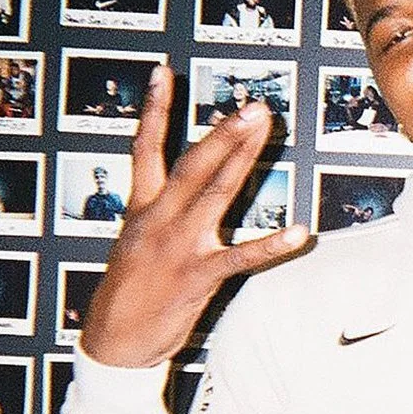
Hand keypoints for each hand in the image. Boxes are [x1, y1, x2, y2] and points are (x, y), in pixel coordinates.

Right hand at [81, 65, 309, 368]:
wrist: (111, 342)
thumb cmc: (130, 290)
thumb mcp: (136, 239)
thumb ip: (162, 206)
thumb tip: (189, 178)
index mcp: (141, 207)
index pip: (144, 147)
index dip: (154, 109)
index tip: (162, 72)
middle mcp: (159, 219)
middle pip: (191, 163)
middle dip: (221, 131)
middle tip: (251, 104)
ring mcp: (179, 245)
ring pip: (215, 192)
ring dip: (242, 158)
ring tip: (264, 127)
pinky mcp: (198, 276)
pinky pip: (240, 257)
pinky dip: (271, 244)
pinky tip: (300, 232)